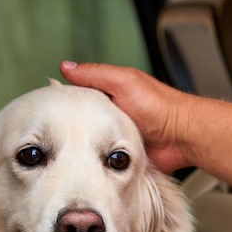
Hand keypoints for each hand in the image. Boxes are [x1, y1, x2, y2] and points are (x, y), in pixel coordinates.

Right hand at [60, 61, 193, 172]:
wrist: (183, 137)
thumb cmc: (161, 107)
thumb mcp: (124, 82)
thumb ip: (96, 74)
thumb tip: (67, 67)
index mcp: (111, 94)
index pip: (79, 96)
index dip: (65, 101)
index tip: (49, 109)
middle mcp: (113, 115)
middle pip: (82, 122)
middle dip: (72, 128)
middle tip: (57, 136)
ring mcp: (117, 138)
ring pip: (91, 143)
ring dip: (85, 148)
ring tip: (69, 153)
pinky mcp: (122, 158)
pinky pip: (104, 161)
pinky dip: (98, 162)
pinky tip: (89, 164)